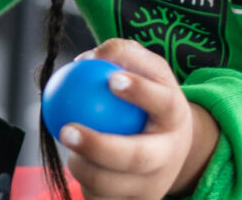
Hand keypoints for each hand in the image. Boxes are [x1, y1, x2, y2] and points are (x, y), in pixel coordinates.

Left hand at [57, 39, 217, 199]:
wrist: (173, 149)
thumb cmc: (151, 101)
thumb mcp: (149, 71)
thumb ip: (123, 55)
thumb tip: (86, 60)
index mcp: (175, 117)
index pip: (162, 102)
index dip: (140, 91)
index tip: (110, 78)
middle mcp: (169, 156)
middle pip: (136, 158)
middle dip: (99, 147)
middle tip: (66, 129)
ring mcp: (153, 186)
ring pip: (112, 186)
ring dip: (82, 166)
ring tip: (70, 141)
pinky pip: (101, 199)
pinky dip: (85, 183)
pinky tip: (78, 162)